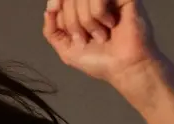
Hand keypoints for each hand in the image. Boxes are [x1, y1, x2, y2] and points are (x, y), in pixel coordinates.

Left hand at [43, 0, 160, 89]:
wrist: (124, 68)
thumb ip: (52, 30)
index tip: (54, 9)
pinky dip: (99, 14)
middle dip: (72, 22)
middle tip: (84, 39)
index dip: (55, 1)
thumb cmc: (100, 60)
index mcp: (82, 10)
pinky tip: (111, 24)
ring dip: (86, 21)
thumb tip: (48, 10)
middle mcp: (95, 1)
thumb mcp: (66, 49)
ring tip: (100, 35)